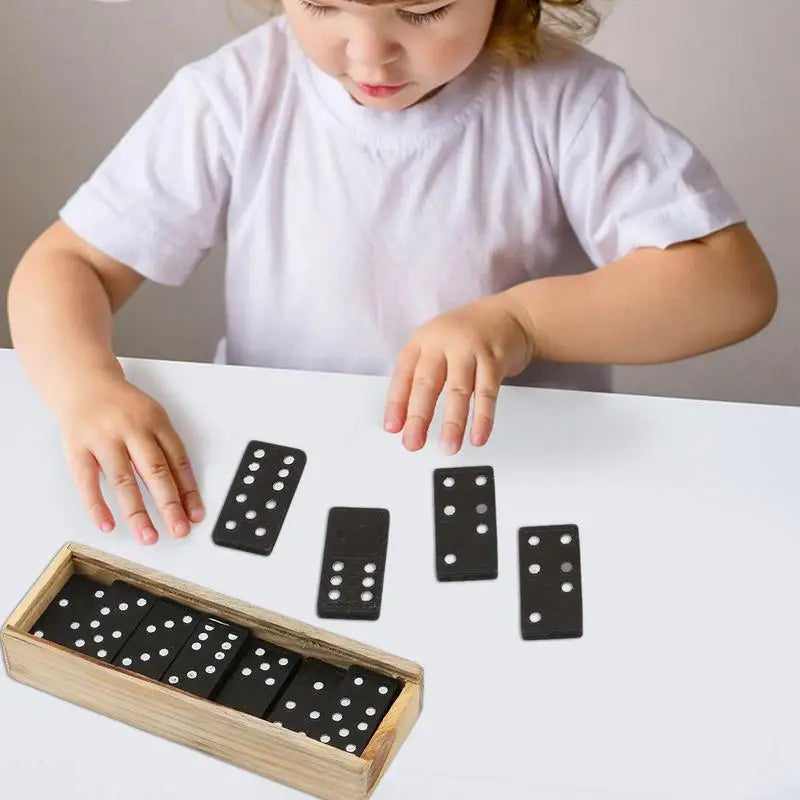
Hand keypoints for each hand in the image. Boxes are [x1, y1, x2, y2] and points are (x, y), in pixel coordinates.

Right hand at [56, 373, 203, 544]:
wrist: (84, 382)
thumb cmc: (124, 407)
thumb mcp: (152, 418)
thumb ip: (165, 450)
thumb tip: (183, 492)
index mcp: (156, 422)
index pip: (178, 460)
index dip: (189, 490)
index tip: (196, 515)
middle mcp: (131, 429)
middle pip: (155, 472)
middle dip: (169, 505)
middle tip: (179, 531)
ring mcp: (103, 439)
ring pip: (123, 480)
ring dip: (137, 512)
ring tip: (148, 536)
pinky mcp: (77, 448)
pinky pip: (87, 481)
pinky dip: (97, 505)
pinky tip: (108, 524)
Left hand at [384, 292, 534, 453]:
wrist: (511, 315)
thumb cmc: (469, 334)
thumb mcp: (438, 345)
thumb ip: (423, 375)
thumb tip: (408, 416)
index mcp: (423, 341)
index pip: (403, 375)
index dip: (396, 403)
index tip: (393, 428)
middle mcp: (443, 343)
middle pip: (427, 383)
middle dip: (419, 417)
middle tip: (414, 442)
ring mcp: (470, 349)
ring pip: (458, 390)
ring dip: (453, 423)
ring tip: (448, 446)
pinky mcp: (494, 358)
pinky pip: (487, 392)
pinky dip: (483, 418)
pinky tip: (478, 435)